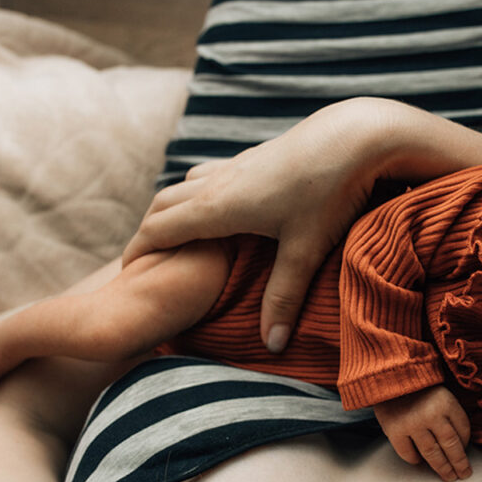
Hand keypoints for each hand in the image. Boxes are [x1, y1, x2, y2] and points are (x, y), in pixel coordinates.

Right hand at [123, 99, 399, 351]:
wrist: (355, 135)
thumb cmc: (329, 191)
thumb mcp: (305, 249)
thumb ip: (283, 297)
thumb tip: (270, 346)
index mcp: (217, 207)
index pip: (159, 230)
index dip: (138, 253)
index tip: (126, 276)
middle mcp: (218, 183)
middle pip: (163, 204)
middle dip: (148, 233)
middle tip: (142, 262)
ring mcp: (236, 166)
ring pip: (186, 186)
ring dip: (173, 209)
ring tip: (176, 238)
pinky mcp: (256, 158)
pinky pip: (210, 175)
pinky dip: (199, 194)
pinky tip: (221, 209)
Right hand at [373, 386, 471, 481]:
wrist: (386, 377)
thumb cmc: (417, 388)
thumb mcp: (440, 394)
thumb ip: (450, 414)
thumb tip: (460, 445)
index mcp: (446, 402)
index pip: (463, 430)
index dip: (466, 444)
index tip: (465, 452)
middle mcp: (431, 414)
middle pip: (451, 446)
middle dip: (459, 464)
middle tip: (463, 474)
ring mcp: (412, 423)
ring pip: (432, 454)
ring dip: (442, 468)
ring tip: (448, 476)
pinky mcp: (394, 431)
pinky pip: (408, 454)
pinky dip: (415, 460)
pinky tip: (420, 461)